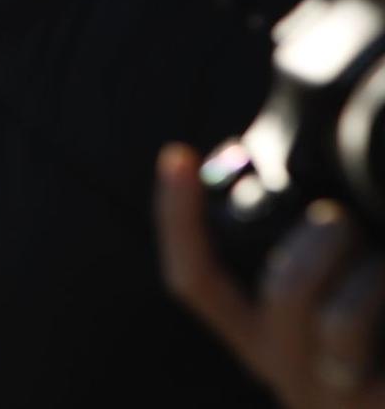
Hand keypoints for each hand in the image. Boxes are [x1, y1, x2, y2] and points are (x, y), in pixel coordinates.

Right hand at [157, 144, 384, 405]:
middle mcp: (286, 367)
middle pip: (283, 291)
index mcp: (255, 336)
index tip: (177, 156)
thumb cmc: (358, 341)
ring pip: (342, 321)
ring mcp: (338, 393)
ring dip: (373, 276)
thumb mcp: (314, 307)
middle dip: (321, 239)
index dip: (179, 219)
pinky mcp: (383, 403)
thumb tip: (269, 160)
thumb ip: (296, 248)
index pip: (196, 280)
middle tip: (342, 220)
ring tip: (384, 263)